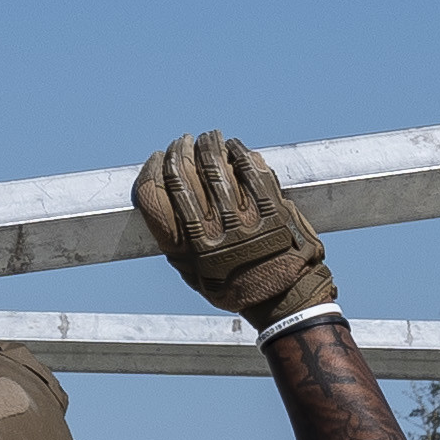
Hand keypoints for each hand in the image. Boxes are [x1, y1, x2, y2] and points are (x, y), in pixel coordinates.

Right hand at [138, 132, 337, 327]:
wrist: (285, 302)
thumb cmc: (236, 287)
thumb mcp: (194, 272)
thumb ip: (176, 238)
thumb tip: (163, 194)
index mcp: (188, 247)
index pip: (157, 195)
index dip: (154, 169)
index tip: (157, 158)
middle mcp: (212, 231)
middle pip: (185, 175)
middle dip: (180, 151)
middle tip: (182, 142)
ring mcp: (243, 219)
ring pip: (217, 168)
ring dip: (209, 146)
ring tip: (208, 138)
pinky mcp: (272, 210)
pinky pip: (251, 171)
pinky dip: (240, 153)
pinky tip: (235, 147)